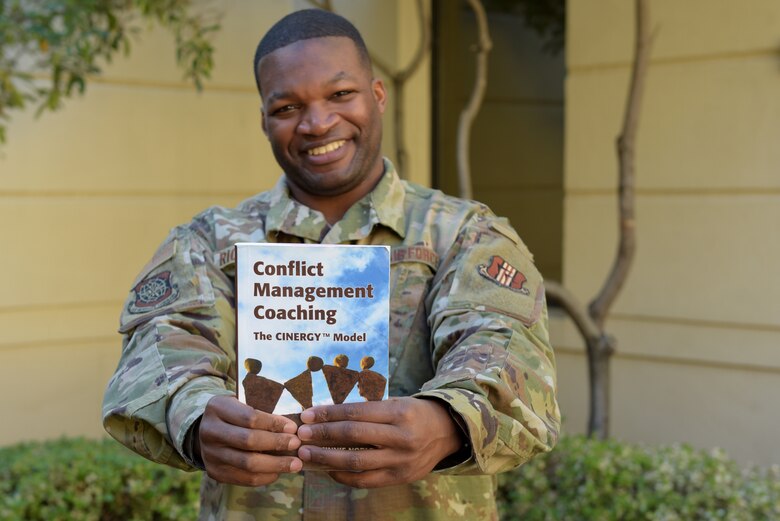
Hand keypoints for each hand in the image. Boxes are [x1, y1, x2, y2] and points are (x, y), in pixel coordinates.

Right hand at [197, 395, 302, 485]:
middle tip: (296, 444)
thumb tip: (292, 428)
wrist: (206, 431)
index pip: (249, 417)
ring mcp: (210, 454)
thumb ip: (262, 412)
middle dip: (276, 443)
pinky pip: (244, 479)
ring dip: (275, 465)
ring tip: (295, 464)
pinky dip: (265, 476)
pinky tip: (278, 472)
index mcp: (217, 408)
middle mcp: (209, 431)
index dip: (273, 423)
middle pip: (248, 441)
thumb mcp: (242, 403)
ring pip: (247, 463)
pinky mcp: (214, 472)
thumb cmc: (233, 414)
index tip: (292, 428)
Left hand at [296, 397, 463, 487]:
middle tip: (300, 435)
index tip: (307, 415)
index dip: (329, 414)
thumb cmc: (413, 414)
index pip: (356, 412)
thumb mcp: (395, 403)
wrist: (447, 432)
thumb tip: (326, 416)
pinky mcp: (400, 478)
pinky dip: (343, 476)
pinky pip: (365, 480)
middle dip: (323, 435)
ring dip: (327, 458)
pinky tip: (328, 469)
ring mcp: (401, 460)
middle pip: (353, 436)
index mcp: (399, 412)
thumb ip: (366, 410)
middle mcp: (401, 437)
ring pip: (356, 461)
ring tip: (307, 454)